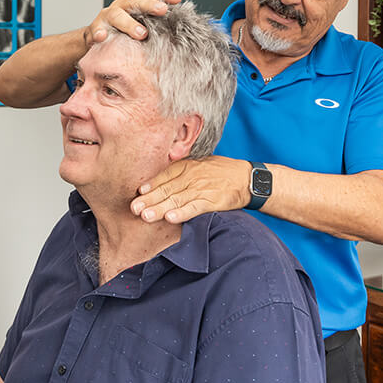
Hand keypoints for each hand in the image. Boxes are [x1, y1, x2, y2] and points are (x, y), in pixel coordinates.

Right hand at [84, 0, 182, 45]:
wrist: (96, 39)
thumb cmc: (122, 33)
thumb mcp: (140, 28)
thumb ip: (156, 27)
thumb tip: (182, 33)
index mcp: (134, 5)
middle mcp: (121, 7)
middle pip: (136, 2)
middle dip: (149, 5)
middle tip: (162, 10)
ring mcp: (106, 17)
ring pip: (117, 15)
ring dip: (129, 23)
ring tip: (141, 33)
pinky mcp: (94, 30)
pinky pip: (95, 30)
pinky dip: (99, 33)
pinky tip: (102, 36)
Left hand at [131, 157, 251, 223]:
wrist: (247, 178)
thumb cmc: (221, 172)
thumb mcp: (200, 165)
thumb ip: (180, 172)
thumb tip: (158, 182)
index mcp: (187, 166)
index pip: (165, 176)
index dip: (151, 185)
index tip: (138, 193)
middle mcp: (192, 176)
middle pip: (166, 189)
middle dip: (149, 199)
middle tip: (134, 208)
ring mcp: (202, 188)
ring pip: (177, 199)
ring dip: (160, 208)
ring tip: (146, 216)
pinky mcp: (212, 200)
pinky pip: (194, 207)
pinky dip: (182, 213)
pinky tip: (171, 218)